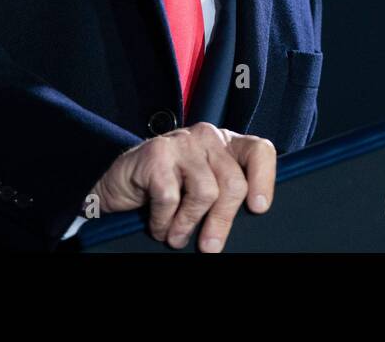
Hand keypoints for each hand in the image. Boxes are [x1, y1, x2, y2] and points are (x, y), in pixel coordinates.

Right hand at [91, 122, 275, 251]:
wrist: (119, 187)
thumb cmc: (167, 189)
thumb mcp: (202, 188)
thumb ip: (226, 193)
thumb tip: (251, 217)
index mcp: (226, 144)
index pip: (259, 151)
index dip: (264, 180)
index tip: (258, 208)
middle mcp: (207, 136)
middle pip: (233, 182)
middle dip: (222, 221)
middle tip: (210, 247)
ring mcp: (182, 142)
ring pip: (205, 192)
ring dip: (188, 224)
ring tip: (176, 236)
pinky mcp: (157, 154)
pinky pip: (171, 198)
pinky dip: (164, 221)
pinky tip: (157, 224)